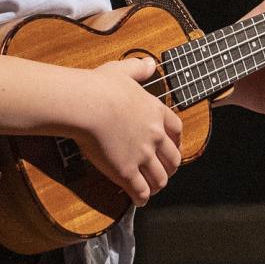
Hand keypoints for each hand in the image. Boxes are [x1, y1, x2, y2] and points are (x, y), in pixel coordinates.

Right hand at [71, 57, 183, 204]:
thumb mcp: (123, 70)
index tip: (173, 145)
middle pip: (173, 158)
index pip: (176, 129)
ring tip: (152, 188)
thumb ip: (138, 68)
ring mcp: (142, 155)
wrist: (87, 105)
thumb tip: (150, 63)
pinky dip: (142, 198)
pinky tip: (139, 200)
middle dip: (170, 167)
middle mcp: (154, 136)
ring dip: (158, 185)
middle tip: (165, 172)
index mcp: (155, 112)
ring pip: (160, 178)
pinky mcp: (127, 172)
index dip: (177, 141)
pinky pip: (141, 191)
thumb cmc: (100, 86)